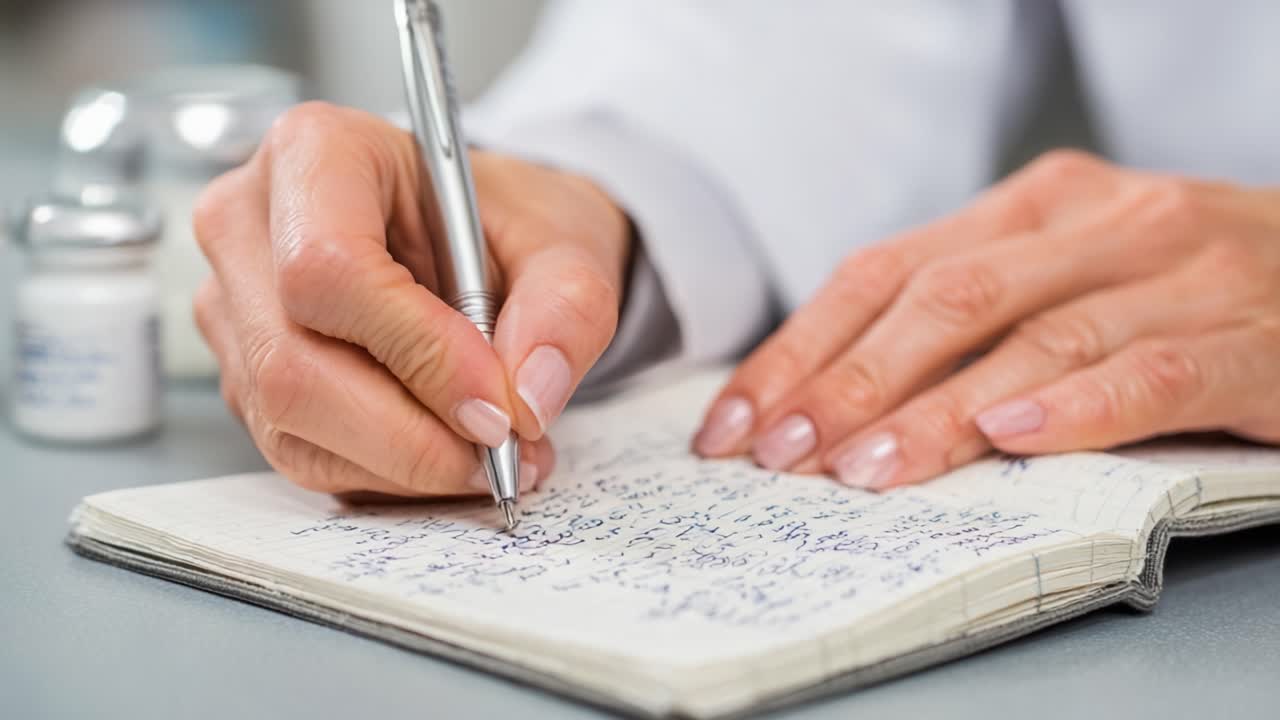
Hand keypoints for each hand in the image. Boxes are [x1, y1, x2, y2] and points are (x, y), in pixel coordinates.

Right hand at [193, 102, 630, 496]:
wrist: (484, 239)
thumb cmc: (510, 221)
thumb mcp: (568, 241)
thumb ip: (567, 308)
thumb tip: (530, 398)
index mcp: (317, 151)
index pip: (328, 268)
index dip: (417, 353)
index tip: (498, 405)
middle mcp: (249, 225)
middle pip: (293, 364)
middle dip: (411, 434)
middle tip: (505, 450)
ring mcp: (233, 306)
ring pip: (291, 422)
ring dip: (406, 464)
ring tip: (498, 455)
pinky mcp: (246, 375)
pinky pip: (301, 452)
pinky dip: (388, 474)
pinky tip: (451, 455)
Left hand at [694, 150, 1279, 489]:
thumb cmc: (1178, 287)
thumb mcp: (1060, 271)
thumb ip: (965, 312)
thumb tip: (827, 389)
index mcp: (1032, 206)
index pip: (884, 271)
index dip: (801, 348)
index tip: (736, 420)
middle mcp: (1097, 225)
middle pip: (943, 300)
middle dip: (848, 382)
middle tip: (781, 452)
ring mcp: (1178, 275)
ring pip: (1033, 340)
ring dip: (937, 410)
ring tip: (867, 468)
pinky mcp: (1251, 340)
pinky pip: (1153, 372)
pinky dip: (1077, 408)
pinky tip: (1013, 437)